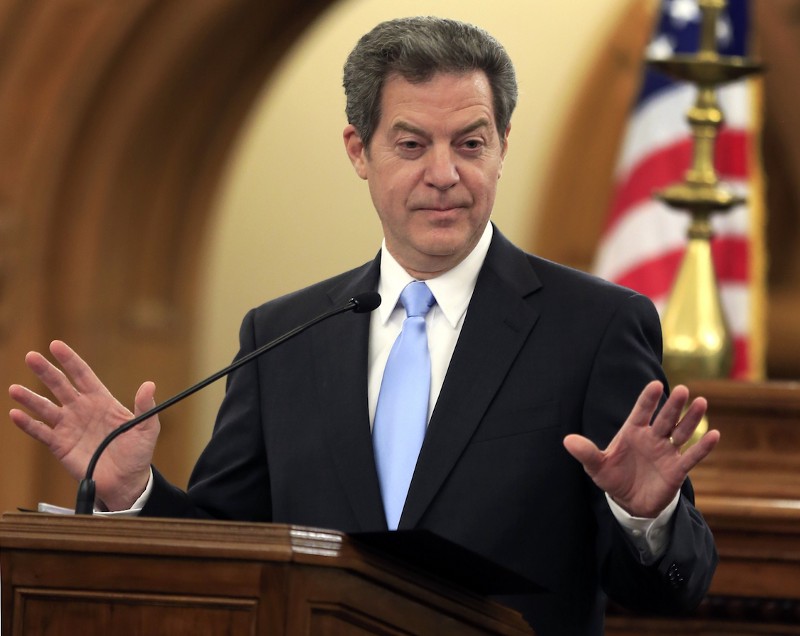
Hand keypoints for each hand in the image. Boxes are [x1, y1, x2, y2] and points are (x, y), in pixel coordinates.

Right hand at [9, 340, 159, 510]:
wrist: (126, 481)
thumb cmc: (138, 453)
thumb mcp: (146, 428)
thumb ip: (145, 407)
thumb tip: (149, 385)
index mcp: (101, 401)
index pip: (83, 375)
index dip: (70, 360)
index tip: (56, 345)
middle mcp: (82, 410)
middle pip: (60, 386)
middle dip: (46, 371)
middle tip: (31, 357)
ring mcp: (69, 427)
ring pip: (45, 408)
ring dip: (30, 398)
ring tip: (15, 389)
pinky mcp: (60, 445)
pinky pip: (41, 432)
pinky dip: (28, 424)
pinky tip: (16, 415)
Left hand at [563, 380, 719, 517]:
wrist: (629, 502)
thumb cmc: (613, 478)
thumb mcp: (596, 467)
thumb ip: (586, 452)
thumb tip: (567, 440)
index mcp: (632, 432)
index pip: (641, 411)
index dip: (648, 399)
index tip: (654, 385)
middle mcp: (652, 437)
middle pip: (664, 418)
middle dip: (673, 405)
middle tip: (683, 390)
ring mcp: (666, 452)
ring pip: (681, 432)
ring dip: (691, 419)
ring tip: (701, 402)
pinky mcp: (677, 469)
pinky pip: (692, 456)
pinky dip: (702, 447)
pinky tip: (715, 434)